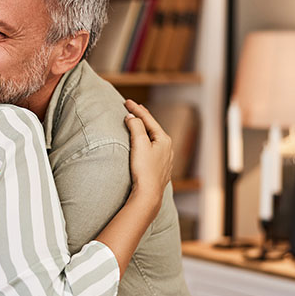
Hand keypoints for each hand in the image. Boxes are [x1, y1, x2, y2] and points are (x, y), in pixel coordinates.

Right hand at [123, 99, 172, 216]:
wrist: (149, 194)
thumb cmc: (144, 169)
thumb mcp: (139, 144)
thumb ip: (136, 127)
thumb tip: (132, 117)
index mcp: (164, 139)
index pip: (148, 119)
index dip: (136, 109)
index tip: (126, 101)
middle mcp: (168, 147)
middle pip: (153, 127)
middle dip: (142, 117)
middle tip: (133, 107)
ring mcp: (165, 158)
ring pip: (154, 138)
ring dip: (145, 129)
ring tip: (138, 122)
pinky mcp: (160, 168)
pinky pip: (153, 148)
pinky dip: (147, 141)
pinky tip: (145, 144)